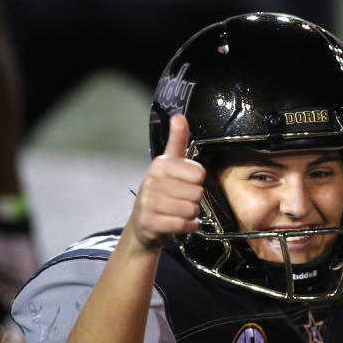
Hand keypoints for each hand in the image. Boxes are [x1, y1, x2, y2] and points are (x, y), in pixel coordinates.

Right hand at [130, 114, 205, 249]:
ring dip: (191, 214)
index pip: (199, 174)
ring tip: (179, 212)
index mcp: (160, 165)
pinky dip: (188, 226)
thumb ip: (177, 140)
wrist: (143, 223)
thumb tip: (179, 116)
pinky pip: (183, 225)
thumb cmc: (160, 193)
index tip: (185, 183)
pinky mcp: (150, 222)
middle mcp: (152, 181)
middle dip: (194, 200)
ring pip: (191, 210)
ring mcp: (148, 202)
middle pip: (197, 193)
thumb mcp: (169, 165)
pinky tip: (179, 223)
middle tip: (181, 200)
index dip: (197, 182)